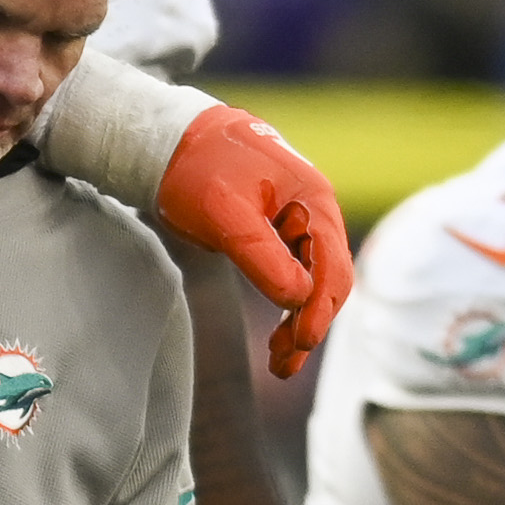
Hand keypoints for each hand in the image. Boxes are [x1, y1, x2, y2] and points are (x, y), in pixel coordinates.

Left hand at [156, 102, 352, 377]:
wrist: (172, 140)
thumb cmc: (198, 169)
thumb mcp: (226, 216)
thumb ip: (263, 257)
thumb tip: (297, 300)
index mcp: (313, 201)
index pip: (332, 267)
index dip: (319, 310)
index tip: (302, 345)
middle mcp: (314, 212)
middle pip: (330, 280)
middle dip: (311, 324)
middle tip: (284, 365)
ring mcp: (298, 223)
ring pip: (313, 282)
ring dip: (300, 322)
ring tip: (280, 364)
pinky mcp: (277, 234)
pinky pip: (294, 276)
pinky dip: (288, 306)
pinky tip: (277, 335)